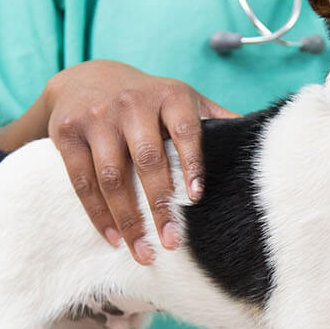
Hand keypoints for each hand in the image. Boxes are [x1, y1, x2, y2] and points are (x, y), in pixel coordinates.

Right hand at [44, 60, 237, 263]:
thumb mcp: (180, 98)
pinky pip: (82, 181)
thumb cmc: (146, 98)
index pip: (185, 129)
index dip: (192, 162)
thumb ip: (214, 118)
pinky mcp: (66, 133)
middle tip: (171, 241)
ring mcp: (96, 117)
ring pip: (112, 176)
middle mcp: (132, 102)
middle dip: (159, 204)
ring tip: (142, 251)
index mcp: (169, 95)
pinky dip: (98, 214)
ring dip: (127, 219)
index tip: (196, 196)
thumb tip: (263, 138)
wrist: (85, 77)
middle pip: (147, 159)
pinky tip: (113, 237)